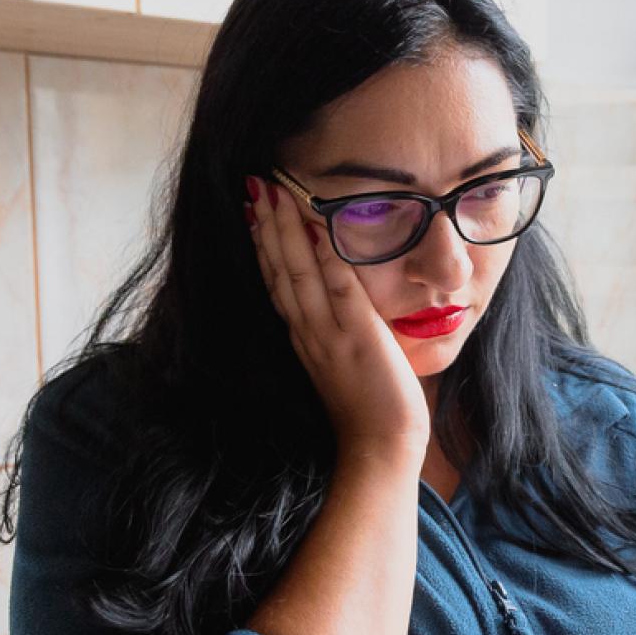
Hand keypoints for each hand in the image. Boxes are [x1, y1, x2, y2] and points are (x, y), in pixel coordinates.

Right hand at [245, 175, 428, 459]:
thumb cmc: (372, 408)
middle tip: (255, 187)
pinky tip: (317, 226)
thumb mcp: (347, 362)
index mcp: (304, 338)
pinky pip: (338, 289)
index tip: (255, 213)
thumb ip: (342, 331)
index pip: (277, 284)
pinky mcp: (357, 337)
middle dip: (266, 227)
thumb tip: (348, 304)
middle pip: (279, 272)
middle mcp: (308, 333)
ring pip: (299, 274)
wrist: (381, 447)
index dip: (264, 247)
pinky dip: (326, 255)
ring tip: (273, 194)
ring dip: (284, 231)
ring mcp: (329, 335)